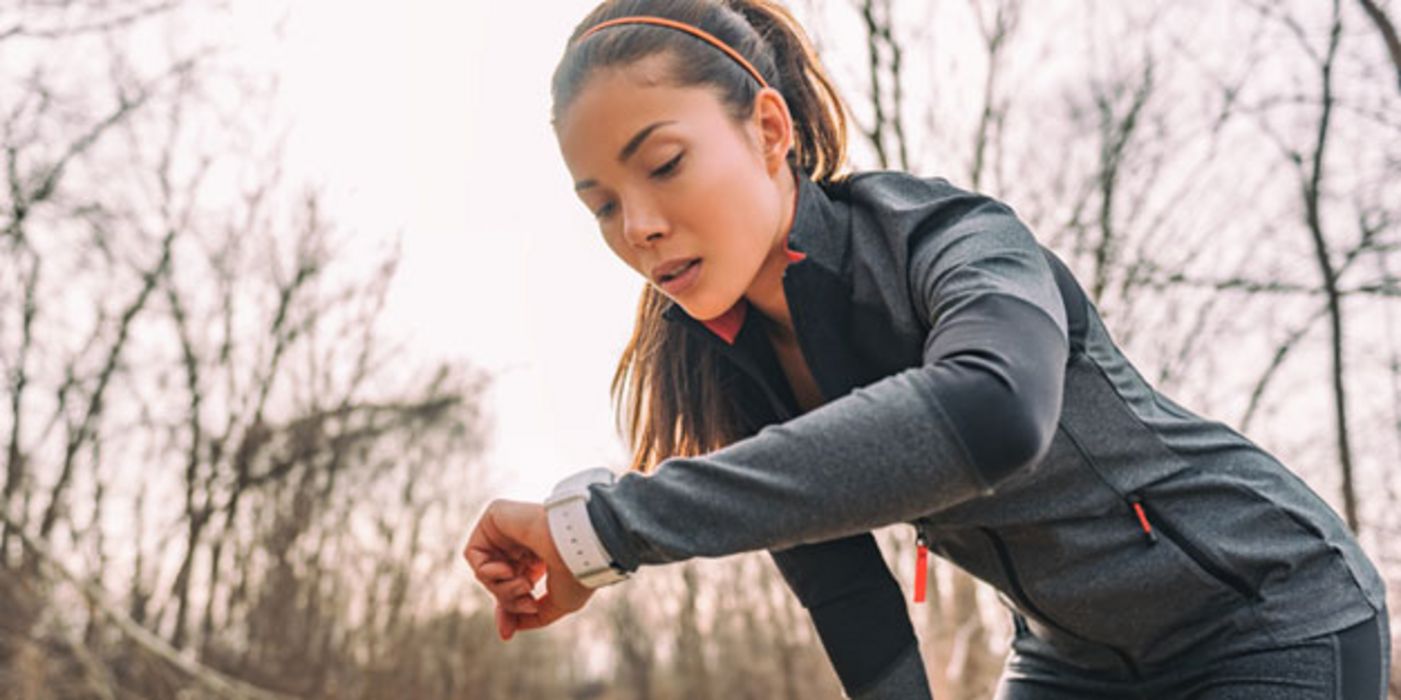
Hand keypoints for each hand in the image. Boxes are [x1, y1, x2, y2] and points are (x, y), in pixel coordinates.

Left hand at [463, 498, 595, 640]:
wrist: (579, 546)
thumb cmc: (576, 572)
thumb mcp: (557, 604)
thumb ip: (532, 617)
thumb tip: (508, 630)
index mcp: (540, 558)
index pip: (512, 586)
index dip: (507, 610)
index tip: (506, 634)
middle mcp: (523, 543)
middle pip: (497, 583)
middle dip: (507, 601)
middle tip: (527, 603)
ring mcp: (509, 529)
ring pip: (485, 572)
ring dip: (500, 588)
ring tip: (524, 584)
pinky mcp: (495, 516)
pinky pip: (473, 553)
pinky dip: (486, 571)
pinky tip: (508, 568)